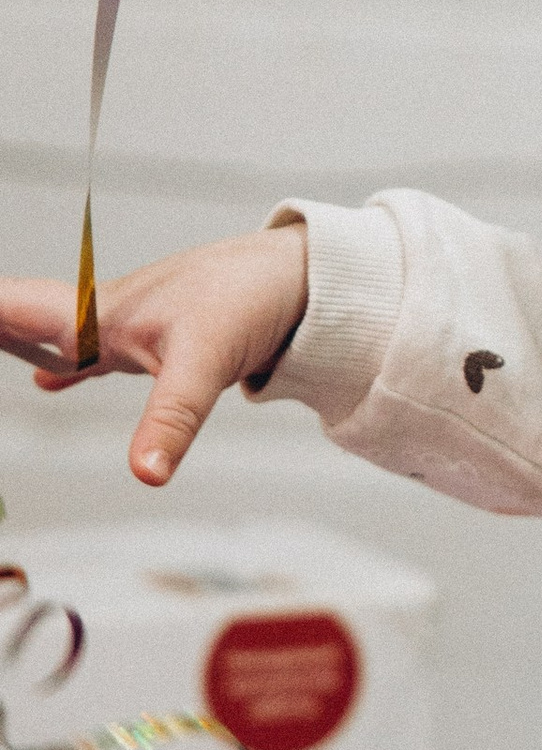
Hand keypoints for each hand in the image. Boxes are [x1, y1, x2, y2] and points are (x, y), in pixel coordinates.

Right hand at [0, 227, 309, 485]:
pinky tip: (47, 381)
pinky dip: (60, 362)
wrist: (304, 273)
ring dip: (9, 338)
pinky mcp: (154, 332)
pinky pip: (89, 348)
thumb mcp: (206, 364)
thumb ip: (171, 422)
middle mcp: (100, 314)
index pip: (10, 310)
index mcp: (96, 315)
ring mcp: (125, 322)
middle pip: (18, 319)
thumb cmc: (253, 298)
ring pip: (50, 332)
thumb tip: (143, 476)